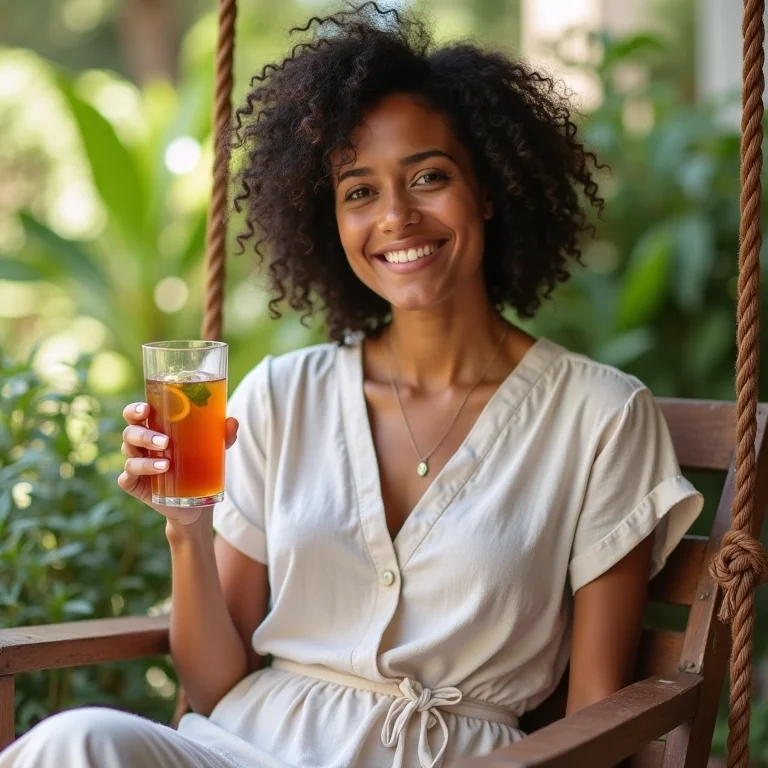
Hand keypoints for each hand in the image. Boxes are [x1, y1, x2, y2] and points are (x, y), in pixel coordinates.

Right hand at [117, 402, 238, 526]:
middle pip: (130, 432)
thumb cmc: (200, 465)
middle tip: (165, 441)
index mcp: (153, 429)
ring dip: (146, 459)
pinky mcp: (135, 485)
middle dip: (144, 435)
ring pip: (129, 455)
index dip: (135, 410)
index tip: (146, 410)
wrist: (197, 502)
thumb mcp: (213, 449)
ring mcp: (136, 465)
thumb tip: (232, 421)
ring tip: (167, 464)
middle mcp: (140, 445)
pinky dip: (139, 475)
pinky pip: (126, 478)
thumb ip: (223, 435)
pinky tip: (157, 475)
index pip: (135, 414)